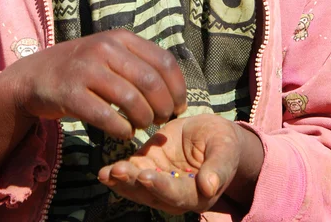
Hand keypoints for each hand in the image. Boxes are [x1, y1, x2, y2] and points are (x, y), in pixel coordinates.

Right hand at [6, 29, 186, 138]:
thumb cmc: (82, 68)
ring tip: (142, 125)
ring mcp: (86, 70)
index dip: (178, 88)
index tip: (179, 105)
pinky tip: (124, 132)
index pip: (164, 61)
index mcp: (120, 38)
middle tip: (162, 119)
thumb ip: (139, 63)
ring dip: (143, 119)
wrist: (35, 75)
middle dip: (163, 106)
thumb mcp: (110, 53)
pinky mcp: (70, 93)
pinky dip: (121, 129)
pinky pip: (106, 116)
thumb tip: (175, 90)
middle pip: (150, 81)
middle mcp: (105, 49)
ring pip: (131, 99)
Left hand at [98, 114, 244, 214]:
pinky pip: (132, 173)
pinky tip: (104, 171)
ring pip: (138, 188)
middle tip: (120, 171)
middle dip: (135, 184)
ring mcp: (159, 183)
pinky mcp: (148, 167)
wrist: (212, 135)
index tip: (148, 176)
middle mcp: (175, 195)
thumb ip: (218, 169)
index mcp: (198, 195)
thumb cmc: (223, 144)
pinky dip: (117, 174)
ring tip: (108, 173)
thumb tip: (210, 186)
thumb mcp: (225, 151)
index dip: (162, 187)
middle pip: (152, 194)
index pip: (178, 194)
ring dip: (122, 181)